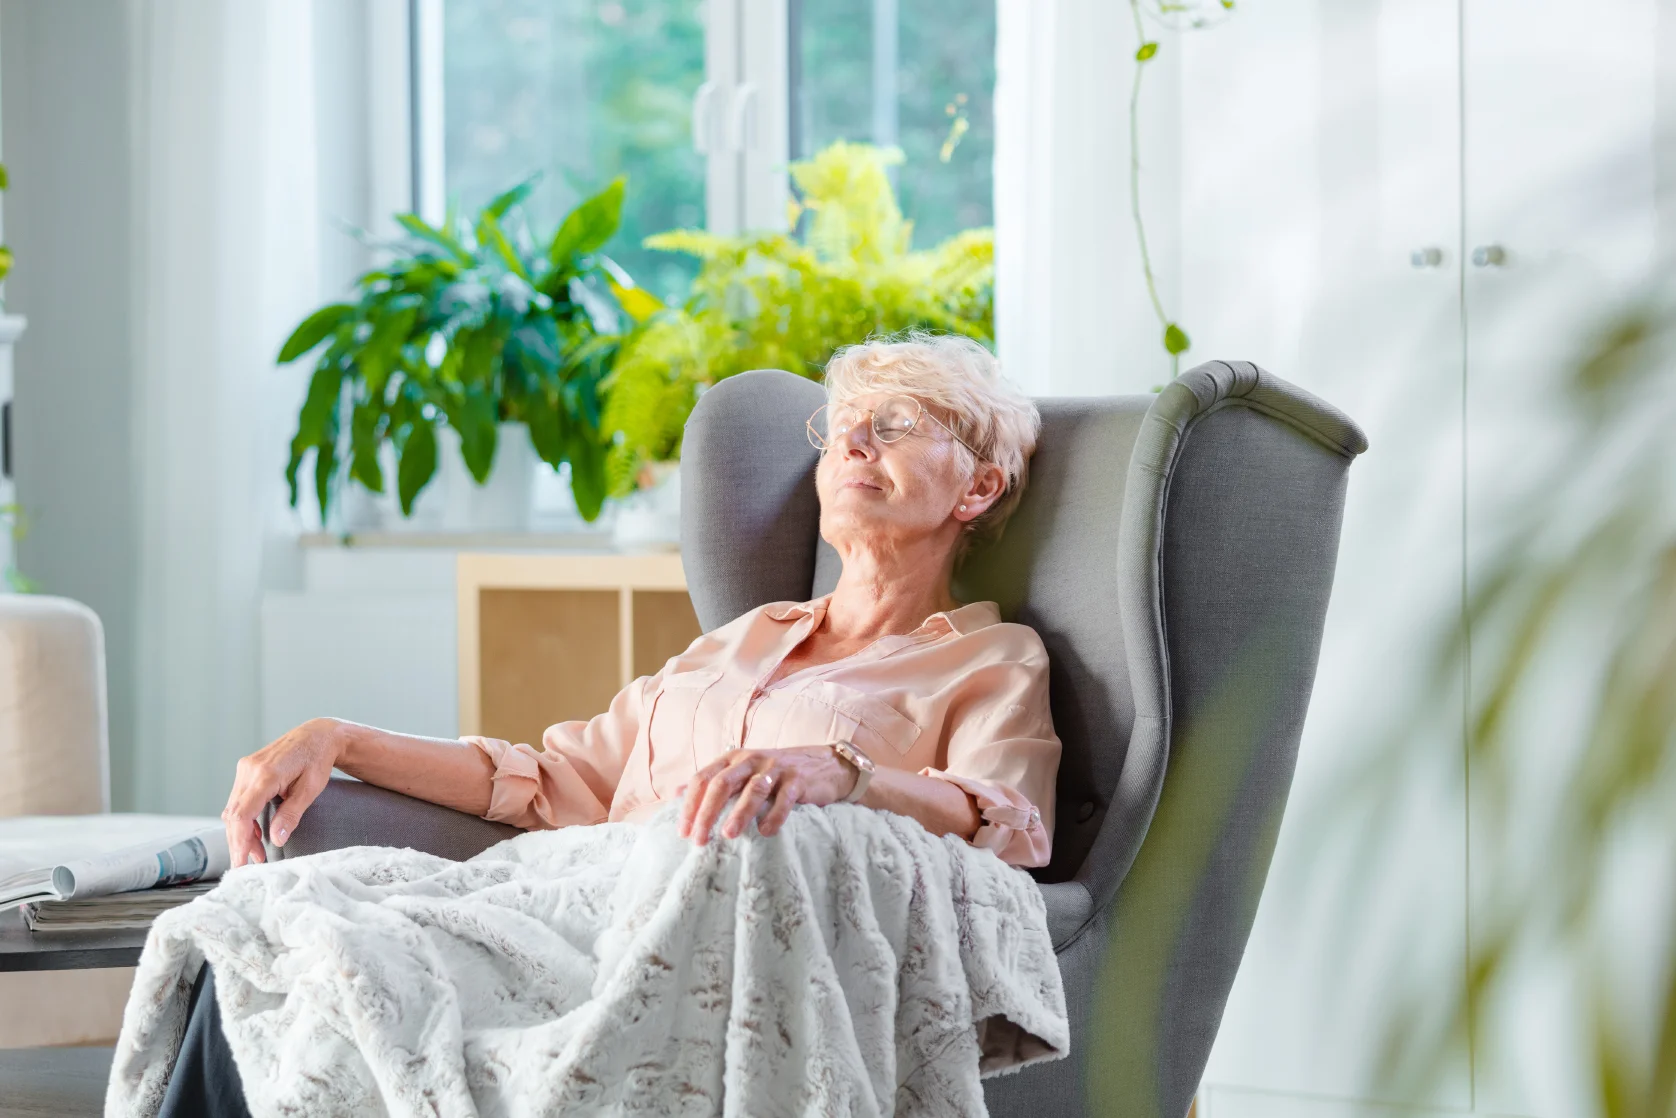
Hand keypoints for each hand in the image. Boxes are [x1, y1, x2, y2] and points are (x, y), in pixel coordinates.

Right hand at [221, 717, 344, 867]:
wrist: (317, 734)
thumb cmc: (317, 760)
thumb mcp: (311, 789)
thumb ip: (291, 814)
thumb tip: (276, 840)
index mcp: (266, 774)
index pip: (243, 814)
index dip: (239, 841)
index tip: (241, 862)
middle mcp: (249, 769)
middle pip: (234, 814)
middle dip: (239, 842)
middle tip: (250, 864)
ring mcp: (245, 768)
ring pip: (233, 808)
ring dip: (241, 832)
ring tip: (256, 853)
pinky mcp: (246, 770)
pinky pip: (238, 799)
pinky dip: (243, 818)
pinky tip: (256, 833)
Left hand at [676, 745, 858, 845]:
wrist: (825, 765)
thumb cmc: (775, 774)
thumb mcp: (741, 772)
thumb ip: (711, 781)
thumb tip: (674, 794)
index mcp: (733, 758)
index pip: (703, 779)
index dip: (690, 805)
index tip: (682, 832)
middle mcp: (751, 759)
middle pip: (722, 784)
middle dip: (707, 813)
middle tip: (698, 840)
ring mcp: (776, 768)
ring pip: (752, 789)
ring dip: (738, 813)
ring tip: (727, 835)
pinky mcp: (798, 780)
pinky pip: (784, 798)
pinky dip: (774, 816)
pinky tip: (766, 832)